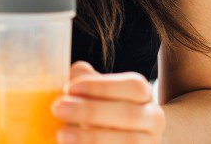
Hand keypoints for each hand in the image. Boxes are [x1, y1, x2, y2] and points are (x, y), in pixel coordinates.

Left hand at [51, 61, 165, 142]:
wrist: (121, 135)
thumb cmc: (102, 107)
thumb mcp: (96, 90)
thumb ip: (85, 79)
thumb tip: (73, 74)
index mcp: (143, 93)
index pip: (132, 86)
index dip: (101, 87)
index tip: (69, 87)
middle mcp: (153, 118)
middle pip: (128, 115)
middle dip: (91, 112)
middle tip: (58, 109)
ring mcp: (150, 142)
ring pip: (128, 141)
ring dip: (92, 138)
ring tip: (62, 135)